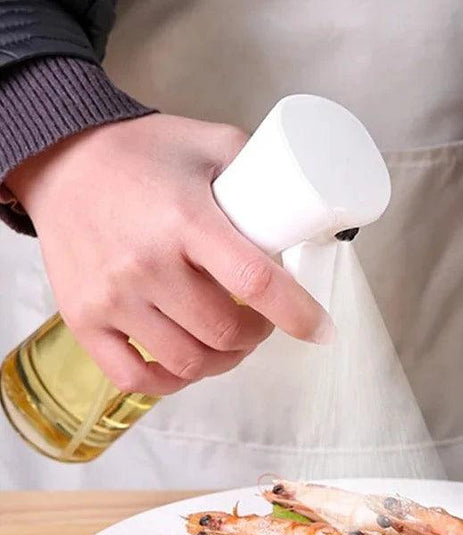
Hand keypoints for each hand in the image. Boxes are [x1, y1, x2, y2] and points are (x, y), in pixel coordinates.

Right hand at [5, 114, 333, 394]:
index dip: (299, 314)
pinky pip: (134, 378)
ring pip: (188, 361)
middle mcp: (145, 264)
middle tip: (263, 322)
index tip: (323, 331)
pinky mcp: (82, 320)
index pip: (255, 282)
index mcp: (185, 218)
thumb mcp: (208, 143)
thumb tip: (301, 211)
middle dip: (259, 336)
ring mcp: (111, 298)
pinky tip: (189, 363)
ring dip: (225, 361)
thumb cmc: (140, 154)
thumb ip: (258, 172)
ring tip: (231, 342)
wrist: (58, 161)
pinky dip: (172, 382)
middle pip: (225, 332)